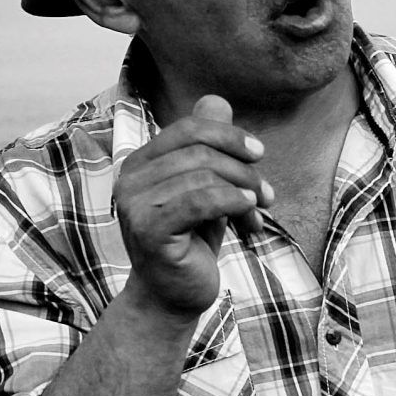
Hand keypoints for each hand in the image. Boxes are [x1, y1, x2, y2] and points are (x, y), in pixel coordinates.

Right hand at [111, 95, 268, 317]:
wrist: (175, 295)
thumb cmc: (193, 241)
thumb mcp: (207, 187)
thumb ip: (208, 146)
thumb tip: (216, 100)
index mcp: (141, 163)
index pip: (188, 128)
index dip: (229, 136)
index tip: (259, 155)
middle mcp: (129, 178)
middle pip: (200, 150)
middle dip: (243, 169)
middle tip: (266, 195)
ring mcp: (134, 204)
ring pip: (204, 174)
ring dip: (244, 191)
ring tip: (258, 213)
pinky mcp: (148, 229)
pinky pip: (202, 200)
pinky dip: (235, 204)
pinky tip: (250, 219)